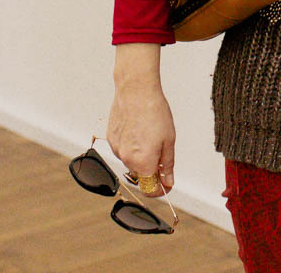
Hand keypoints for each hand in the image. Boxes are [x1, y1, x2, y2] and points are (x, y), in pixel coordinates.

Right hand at [108, 44, 175, 192]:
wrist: (136, 91)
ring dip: (141, 156)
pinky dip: (132, 145)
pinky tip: (139, 129)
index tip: (166, 184)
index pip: (149, 189)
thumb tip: (168, 182)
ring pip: (132, 161)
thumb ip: (167, 165)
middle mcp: (126, 159)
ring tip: (150, 134)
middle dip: (152, 170)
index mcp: (143, 162)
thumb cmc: (154, 112)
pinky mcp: (111, 138)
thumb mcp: (169, 141)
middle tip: (162, 152)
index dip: (160, 190)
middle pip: (141, 175)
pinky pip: (124, 149)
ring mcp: (116, 149)